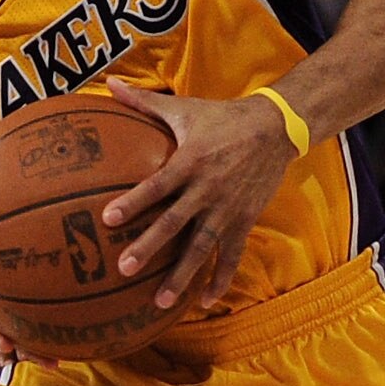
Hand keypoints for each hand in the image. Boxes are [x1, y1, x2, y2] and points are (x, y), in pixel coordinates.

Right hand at [0, 148, 56, 369]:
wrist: (55, 234)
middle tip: (5, 344)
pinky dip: (51, 349)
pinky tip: (65, 359)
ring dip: (29, 350)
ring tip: (45, 361)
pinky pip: (46, 338)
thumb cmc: (15, 213)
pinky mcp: (41, 319)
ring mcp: (17, 309)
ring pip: (18, 335)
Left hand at [99, 78, 294, 309]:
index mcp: (189, 161)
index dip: (133, 202)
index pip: (156, 185)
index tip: (109, 219)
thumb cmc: (221, 118)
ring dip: (181, 276)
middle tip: (125, 269)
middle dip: (150, 247)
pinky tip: (205, 302)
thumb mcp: (183, 108)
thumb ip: (143, 102)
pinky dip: (220, 279)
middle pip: (174, 223)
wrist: (275, 128)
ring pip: (202, 248)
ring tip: (160, 302)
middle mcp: (207, 189)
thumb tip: (108, 84)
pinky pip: (232, 255)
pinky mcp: (244, 220)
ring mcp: (227, 209)